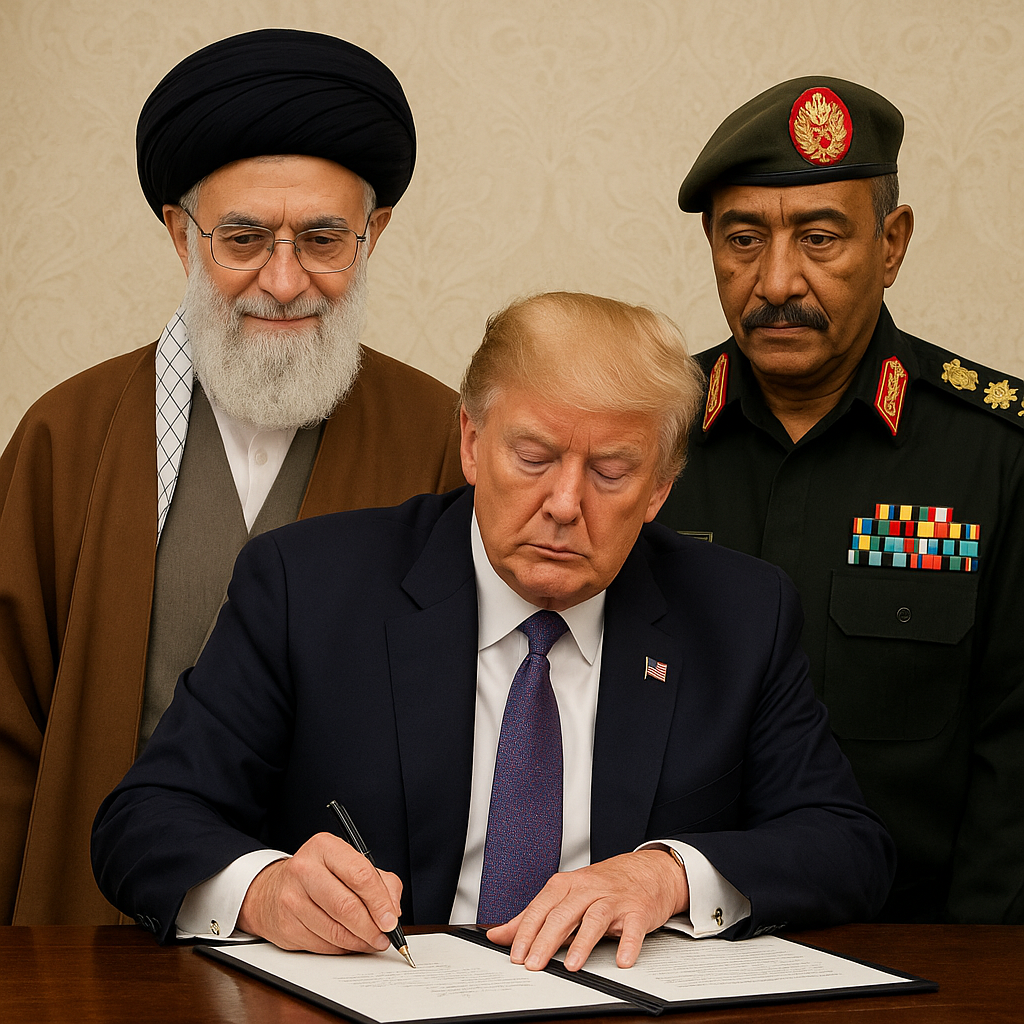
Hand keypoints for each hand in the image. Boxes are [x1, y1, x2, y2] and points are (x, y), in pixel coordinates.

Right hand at [236, 832, 402, 953]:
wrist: (271, 890)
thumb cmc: (318, 875)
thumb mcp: (349, 864)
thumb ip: (380, 881)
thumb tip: (393, 909)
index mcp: (325, 847)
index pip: (360, 875)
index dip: (380, 902)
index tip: (391, 919)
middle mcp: (304, 869)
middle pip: (347, 906)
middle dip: (371, 927)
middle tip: (384, 936)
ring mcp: (292, 899)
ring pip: (335, 930)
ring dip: (359, 942)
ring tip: (371, 941)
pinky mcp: (286, 926)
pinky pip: (322, 945)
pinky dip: (342, 948)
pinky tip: (349, 942)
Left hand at [486, 848, 687, 971]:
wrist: (645, 871)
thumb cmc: (601, 885)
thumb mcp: (564, 894)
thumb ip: (531, 916)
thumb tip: (498, 934)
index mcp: (567, 885)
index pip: (541, 907)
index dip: (526, 931)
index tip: (516, 954)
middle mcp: (588, 889)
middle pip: (564, 913)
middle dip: (546, 940)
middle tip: (534, 964)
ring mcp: (613, 900)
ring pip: (595, 918)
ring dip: (583, 942)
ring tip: (572, 965)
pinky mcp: (637, 911)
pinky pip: (632, 927)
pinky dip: (628, 944)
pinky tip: (622, 960)